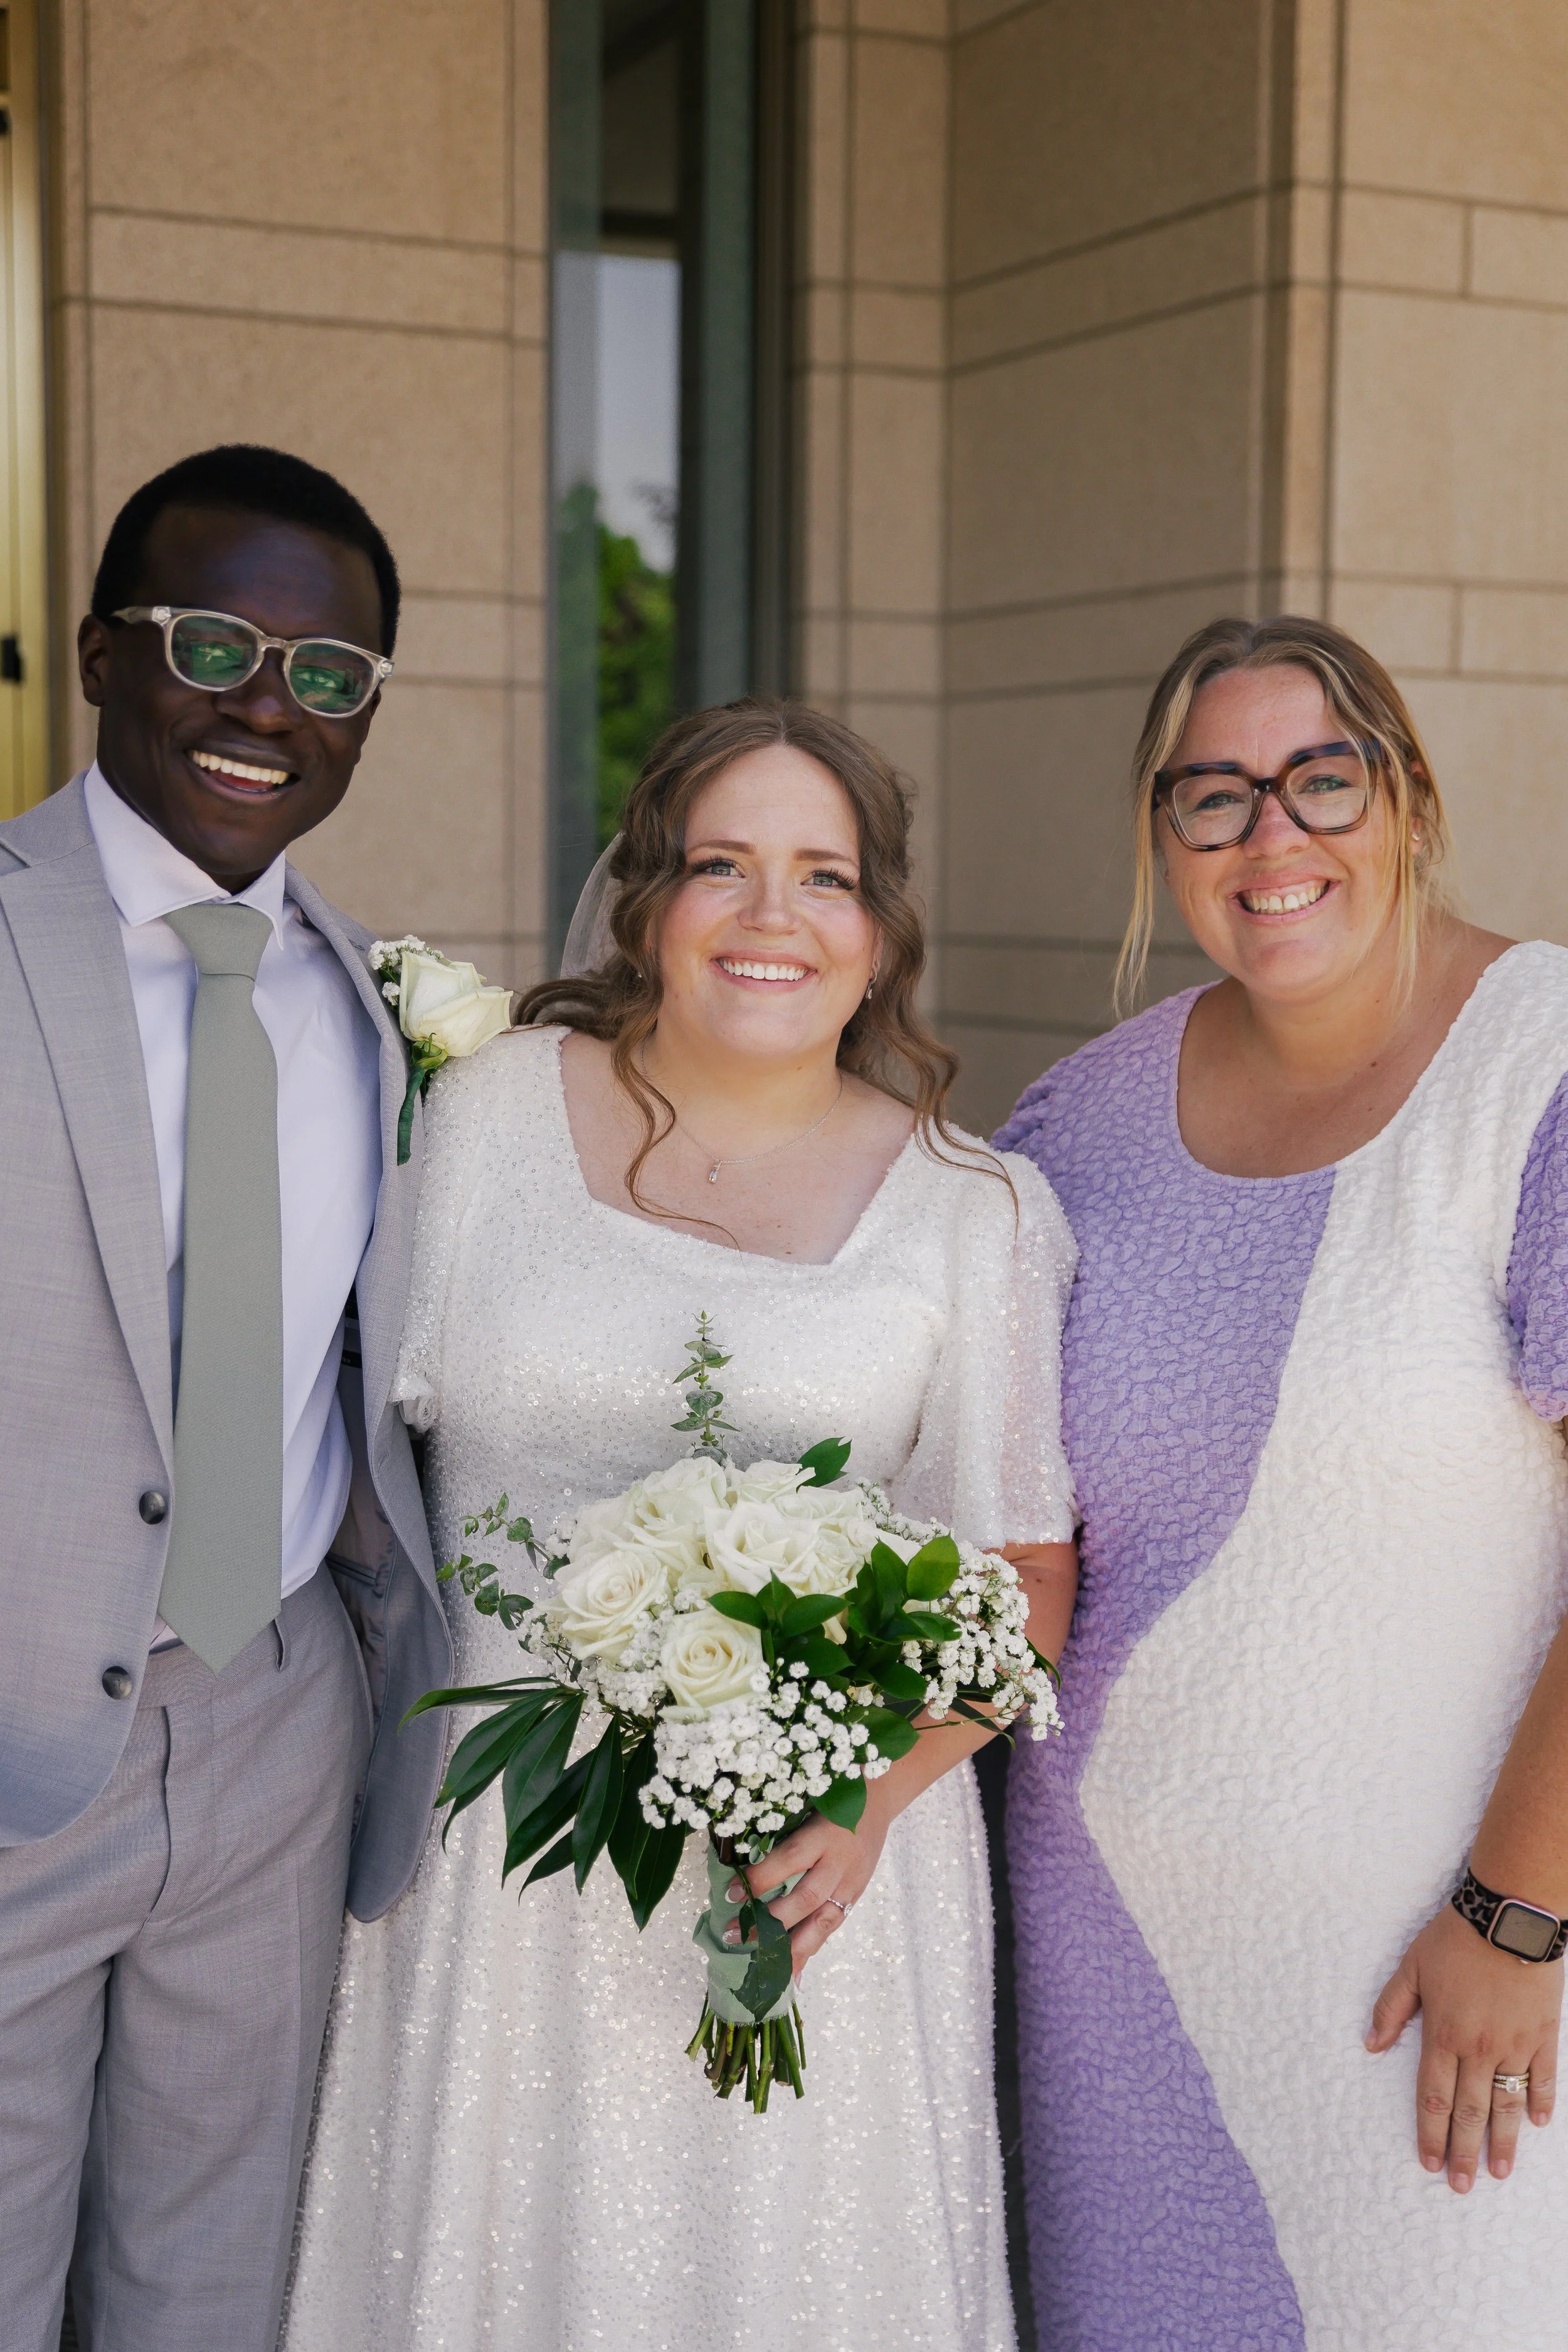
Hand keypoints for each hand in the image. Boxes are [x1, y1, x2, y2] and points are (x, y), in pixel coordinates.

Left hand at [725, 1784, 893, 1976]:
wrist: (879, 1798)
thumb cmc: (831, 1797)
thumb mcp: (806, 1806)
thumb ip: (782, 1833)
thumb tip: (740, 1859)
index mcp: (824, 1833)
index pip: (790, 1859)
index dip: (761, 1878)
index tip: (731, 1892)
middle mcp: (840, 1862)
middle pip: (806, 1899)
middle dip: (769, 1922)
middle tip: (734, 1935)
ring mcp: (851, 1882)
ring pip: (823, 1923)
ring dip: (791, 1949)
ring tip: (764, 1969)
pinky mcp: (857, 1895)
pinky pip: (833, 1927)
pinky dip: (811, 1950)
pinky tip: (793, 1972)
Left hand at [1366, 1901, 1560, 2188]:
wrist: (1509, 1918)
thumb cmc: (1455, 1939)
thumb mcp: (1411, 1966)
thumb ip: (1391, 2008)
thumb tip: (1369, 2044)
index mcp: (1443, 2033)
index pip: (1433, 2096)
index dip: (1430, 2132)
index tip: (1429, 2162)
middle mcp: (1479, 2047)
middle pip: (1469, 2111)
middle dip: (1463, 2151)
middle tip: (1461, 2187)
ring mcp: (1516, 2044)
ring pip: (1507, 2104)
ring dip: (1502, 2141)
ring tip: (1498, 2173)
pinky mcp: (1544, 2034)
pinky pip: (1543, 2076)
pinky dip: (1540, 2101)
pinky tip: (1537, 2125)